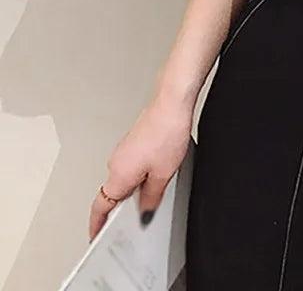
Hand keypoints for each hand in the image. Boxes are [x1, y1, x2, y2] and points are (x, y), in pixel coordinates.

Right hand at [89, 94, 193, 241]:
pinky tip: (158, 169)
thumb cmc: (166, 132)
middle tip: (138, 216)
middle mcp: (115, 163)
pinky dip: (140, 173)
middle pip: (113, 193)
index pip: (100, 208)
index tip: (94, 236)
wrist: (170, 104)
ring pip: (123, 178)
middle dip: (123, 206)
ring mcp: (123, 151)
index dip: (96, 225)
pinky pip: (131, 165)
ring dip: (134, 187)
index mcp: (117, 175)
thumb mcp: (163, 174)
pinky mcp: (132, 142)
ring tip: (156, 187)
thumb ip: (151, 197)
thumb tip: (145, 211)